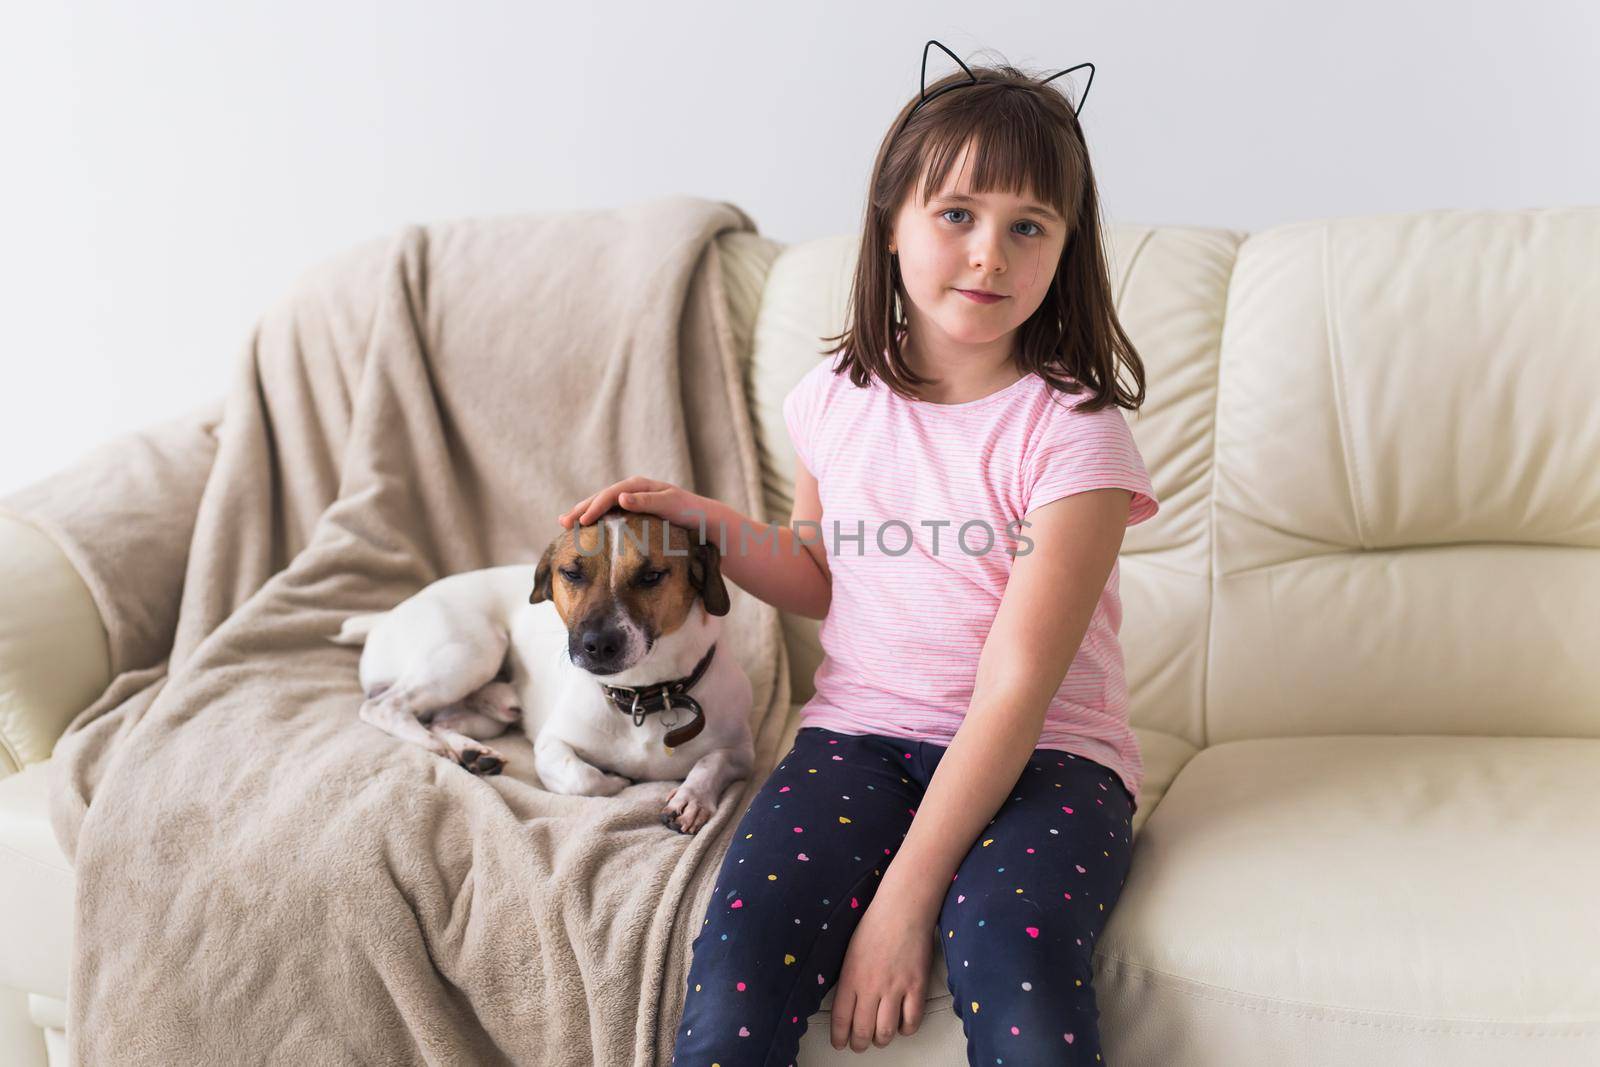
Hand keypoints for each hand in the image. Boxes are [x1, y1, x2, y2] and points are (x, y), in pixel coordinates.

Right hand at [556, 476, 705, 529]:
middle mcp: (632, 490)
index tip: (581, 521)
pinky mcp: (632, 511)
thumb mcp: (670, 504)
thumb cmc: (689, 511)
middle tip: (562, 522)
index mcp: (638, 485)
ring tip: (565, 523)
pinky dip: (594, 519)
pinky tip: (584, 528)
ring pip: (602, 505)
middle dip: (581, 509)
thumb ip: (646, 500)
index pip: (610, 495)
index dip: (594, 507)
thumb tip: (620, 497)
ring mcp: (631, 500)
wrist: (703, 518)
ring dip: (583, 513)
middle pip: (600, 498)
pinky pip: (608, 514)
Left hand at [830, 897, 933, 1052]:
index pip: (841, 1019)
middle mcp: (871, 987)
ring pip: (886, 1032)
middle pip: (863, 1031)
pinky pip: (912, 1021)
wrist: (902, 909)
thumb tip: (849, 1004)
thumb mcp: (850, 952)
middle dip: (860, 1044)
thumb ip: (849, 980)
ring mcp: (895, 988)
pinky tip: (902, 1025)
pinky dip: (906, 1029)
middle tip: (860, 1045)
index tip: (840, 1043)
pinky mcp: (917, 987)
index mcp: (851, 977)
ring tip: (881, 1037)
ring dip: (882, 1040)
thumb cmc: (874, 925)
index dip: (840, 1037)